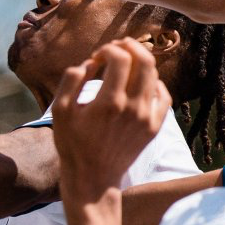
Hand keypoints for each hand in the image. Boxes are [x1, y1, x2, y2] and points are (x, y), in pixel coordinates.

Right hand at [51, 41, 171, 205]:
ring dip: (140, 62)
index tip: (97, 58)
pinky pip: (164, 95)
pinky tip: (140, 84)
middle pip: (145, 60)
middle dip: (130, 46)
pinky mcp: (155, 126)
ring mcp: (147, 117)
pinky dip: (154, 83)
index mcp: (109, 102)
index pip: (120, 57)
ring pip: (154, 75)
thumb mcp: (60, 111)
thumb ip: (71, 80)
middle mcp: (133, 107)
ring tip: (125, 64)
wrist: (93, 177)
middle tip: (116, 49)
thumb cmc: (73, 144)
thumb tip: (89, 62)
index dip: (107, 50)